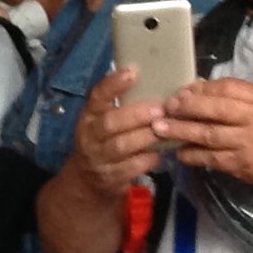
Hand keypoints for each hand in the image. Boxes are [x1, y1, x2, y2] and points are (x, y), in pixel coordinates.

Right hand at [66, 67, 166, 197]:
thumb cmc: (103, 141)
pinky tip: (159, 152)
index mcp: (89, 116)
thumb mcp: (103, 121)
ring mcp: (99, 159)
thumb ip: (121, 106)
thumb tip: (155, 80)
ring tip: (164, 129)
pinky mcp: (111, 178)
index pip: (96, 96)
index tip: (133, 72)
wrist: (88, 181)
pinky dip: (148, 158)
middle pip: (110, 123)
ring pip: (122, 146)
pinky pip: (133, 167)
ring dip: (146, 137)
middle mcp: (90, 136)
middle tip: (160, 109)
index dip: (113, 84)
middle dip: (136, 115)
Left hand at [156, 78, 252, 191]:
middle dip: (187, 108)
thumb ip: (230, 93)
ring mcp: (244, 144)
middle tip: (165, 108)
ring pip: (209, 136)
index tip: (180, 92)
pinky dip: (191, 154)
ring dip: (182, 131)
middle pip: (216, 111)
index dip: (201, 90)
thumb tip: (195, 87)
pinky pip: (210, 159)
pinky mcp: (238, 165)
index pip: (227, 88)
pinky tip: (177, 151)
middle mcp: (252, 120)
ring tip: (160, 129)